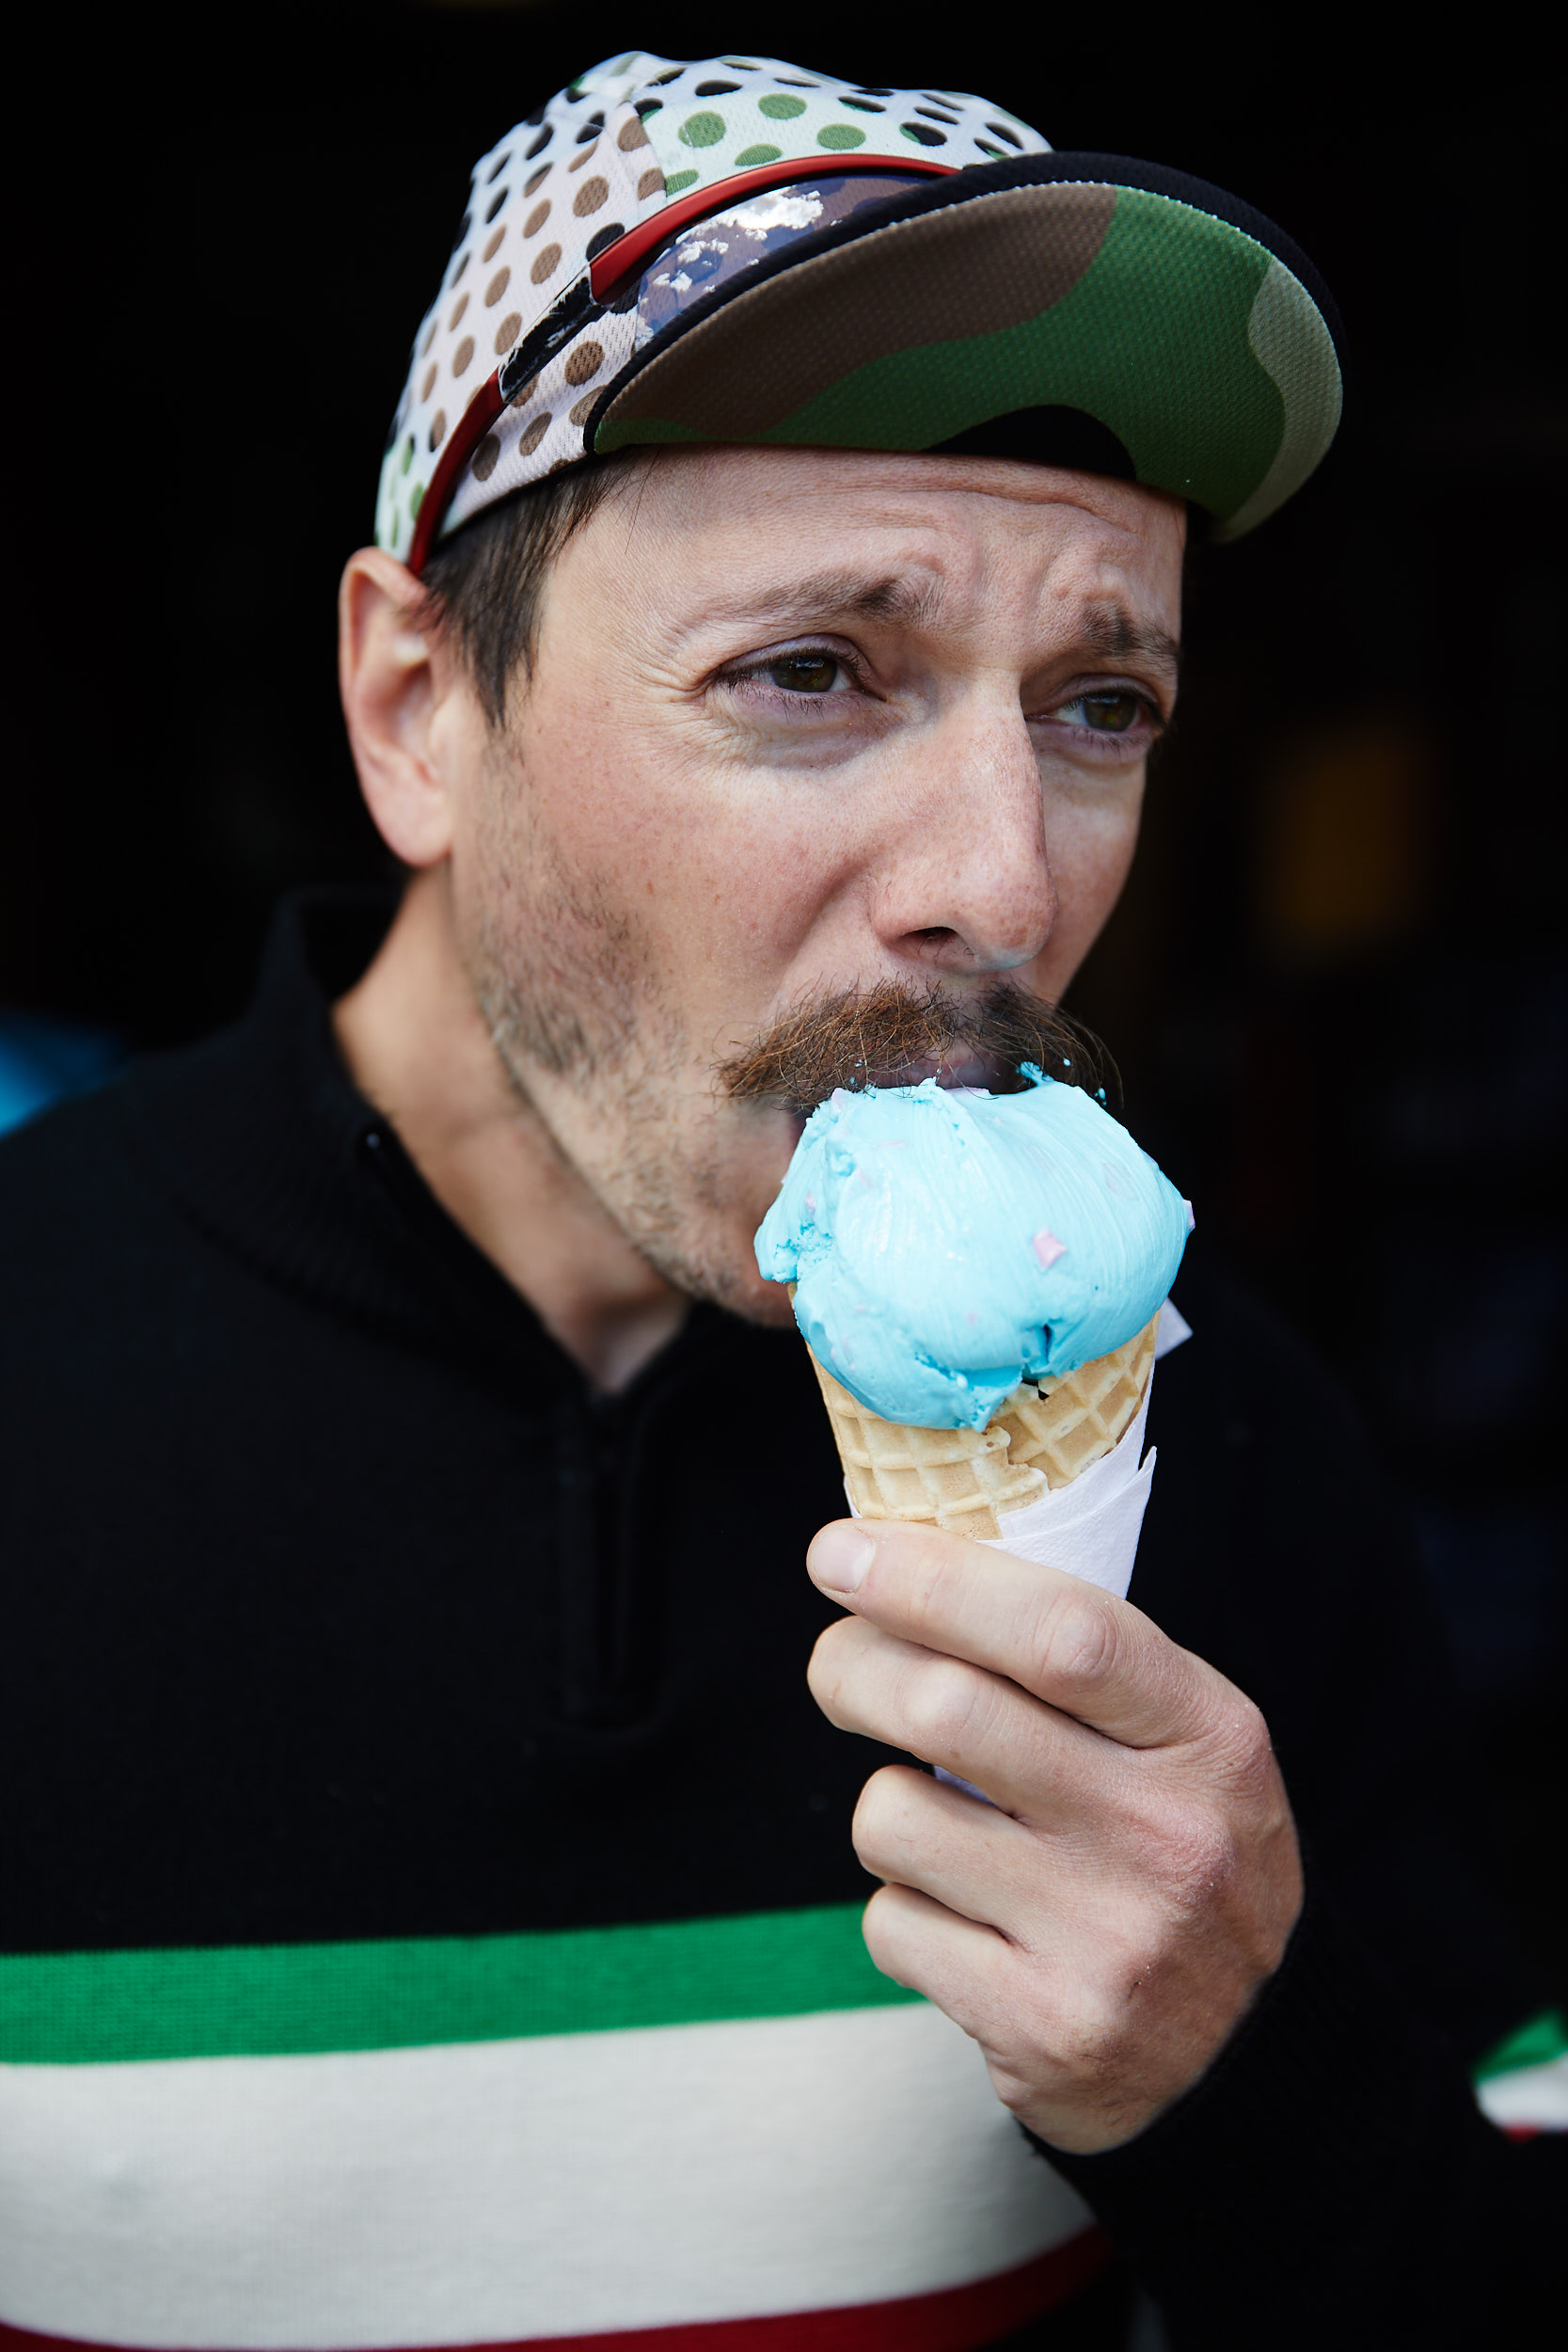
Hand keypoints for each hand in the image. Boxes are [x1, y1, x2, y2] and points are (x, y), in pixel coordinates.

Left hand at [805, 1518, 1303, 2153]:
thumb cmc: (1179, 1856)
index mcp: (1209, 1737)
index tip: (841, 1552)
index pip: (1061, 1630)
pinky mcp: (1045, 2027)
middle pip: (948, 1709)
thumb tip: (903, 1562)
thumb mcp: (1182, 1743)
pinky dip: (901, 1909)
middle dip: (853, 1666)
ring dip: (885, 1806)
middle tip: (837, 1663)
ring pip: (895, 1816)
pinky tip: (966, 1923)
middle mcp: (1168, 1835)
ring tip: (941, 1825)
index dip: (932, 1579)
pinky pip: (892, 1924)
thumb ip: (1074, 1663)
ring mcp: (1108, 1939)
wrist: (1248, 2057)